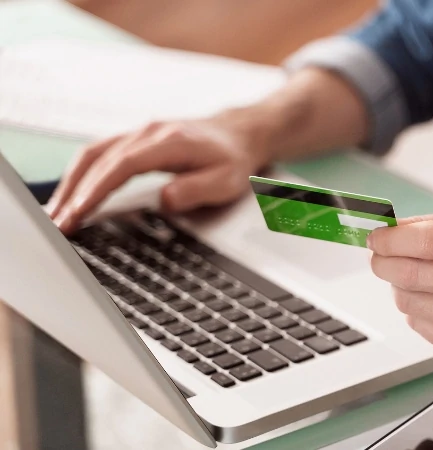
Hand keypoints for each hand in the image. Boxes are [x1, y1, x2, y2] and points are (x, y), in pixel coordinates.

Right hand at [47, 111, 269, 233]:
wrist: (239, 134)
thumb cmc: (233, 160)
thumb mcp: (226, 181)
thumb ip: (196, 190)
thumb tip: (164, 201)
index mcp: (169, 142)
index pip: (123, 164)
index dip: (98, 188)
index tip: (79, 212)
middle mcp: (148, 133)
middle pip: (98, 159)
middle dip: (73, 192)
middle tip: (57, 224)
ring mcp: (138, 134)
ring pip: (92, 154)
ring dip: (70, 183)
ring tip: (55, 215)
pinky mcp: (134, 141)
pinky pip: (99, 155)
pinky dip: (80, 175)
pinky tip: (70, 196)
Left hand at [368, 209, 432, 365]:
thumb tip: (389, 231)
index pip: (426, 242)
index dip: (390, 240)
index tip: (375, 238)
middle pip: (411, 275)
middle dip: (383, 264)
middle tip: (379, 258)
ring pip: (410, 302)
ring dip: (401, 288)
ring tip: (418, 279)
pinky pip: (422, 327)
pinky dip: (419, 311)